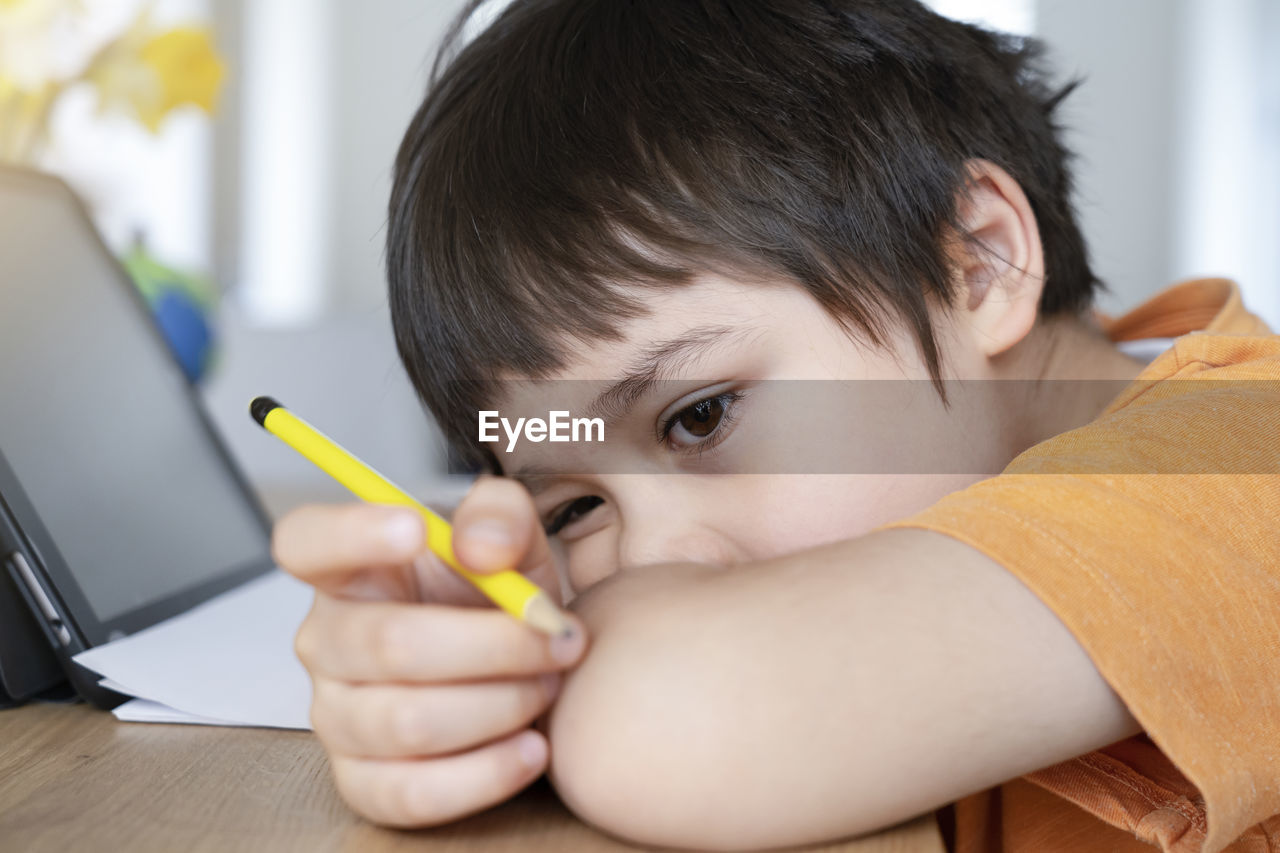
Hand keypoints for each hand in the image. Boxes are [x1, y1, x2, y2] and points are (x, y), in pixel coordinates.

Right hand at [271, 477, 587, 826]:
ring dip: (500, 704)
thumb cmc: (494, 596)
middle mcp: (326, 641)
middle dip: (493, 643)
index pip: (304, 541)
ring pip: (409, 721)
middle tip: (556, 638)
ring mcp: (336, 717)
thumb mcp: (510, 537)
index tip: (415, 527)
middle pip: (387, 643)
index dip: (349, 533)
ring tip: (546, 685)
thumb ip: (499, 514)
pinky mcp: (364, 782)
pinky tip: (531, 747)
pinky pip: (412, 792)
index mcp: (347, 569)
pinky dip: (485, 773)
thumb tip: (480, 547)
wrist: (517, 666)